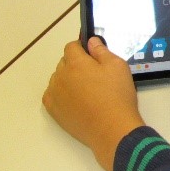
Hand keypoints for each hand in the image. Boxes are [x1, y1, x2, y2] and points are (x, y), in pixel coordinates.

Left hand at [43, 37, 144, 170]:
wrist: (112, 129)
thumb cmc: (117, 96)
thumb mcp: (118, 66)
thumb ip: (102, 51)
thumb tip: (91, 41)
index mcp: (76, 63)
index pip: (71, 46)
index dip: (82, 47)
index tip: (91, 54)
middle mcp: (61, 76)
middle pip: (64, 62)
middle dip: (75, 64)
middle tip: (93, 75)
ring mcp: (55, 94)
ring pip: (57, 79)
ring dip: (68, 79)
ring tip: (86, 90)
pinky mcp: (54, 111)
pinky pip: (52, 95)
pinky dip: (61, 94)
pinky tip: (75, 100)